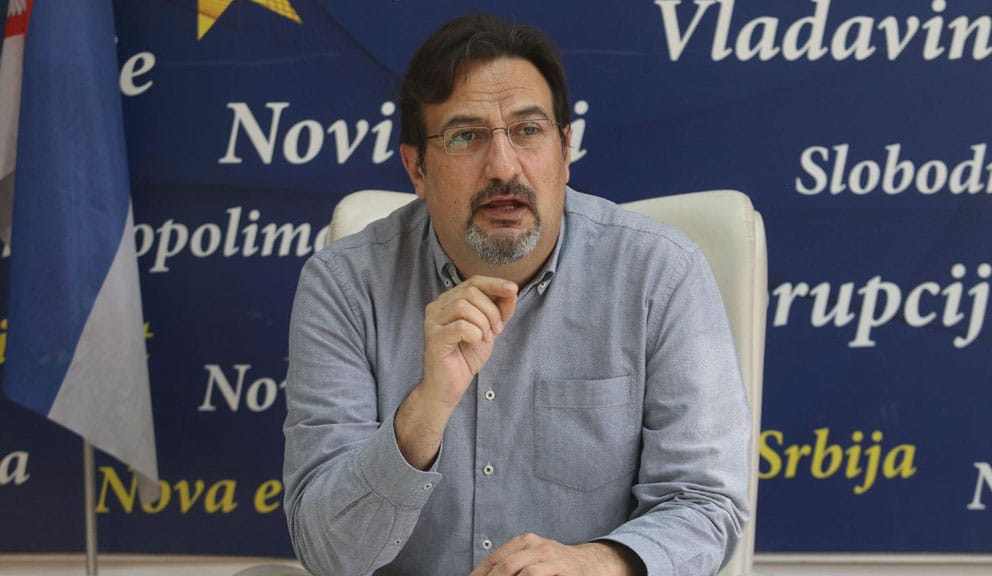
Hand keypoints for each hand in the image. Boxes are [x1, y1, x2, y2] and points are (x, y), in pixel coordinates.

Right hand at [422, 275, 517, 404]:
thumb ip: (500, 310)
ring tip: (484, 338)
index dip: (494, 283)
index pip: (473, 282)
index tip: (513, 289)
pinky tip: (475, 342)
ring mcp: (432, 321)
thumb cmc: (466, 356)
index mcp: (449, 301)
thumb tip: (512, 290)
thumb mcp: (490, 329)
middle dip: (491, 310)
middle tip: (496, 330)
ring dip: (483, 323)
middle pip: (470, 292)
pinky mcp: (434, 338)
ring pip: (464, 307)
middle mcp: (437, 306)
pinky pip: (460, 326)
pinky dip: (474, 334)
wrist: (449, 386)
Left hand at [469, 533, 642, 575]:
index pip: (494, 559)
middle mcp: (538, 547)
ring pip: (523, 572)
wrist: (592, 564)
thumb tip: (481, 575)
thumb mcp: (533, 558)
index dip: (479, 574)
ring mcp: (552, 559)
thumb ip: (512, 564)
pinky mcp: (564, 571)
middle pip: (505, 566)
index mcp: (525, 542)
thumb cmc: (556, 565)